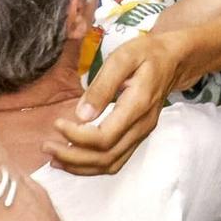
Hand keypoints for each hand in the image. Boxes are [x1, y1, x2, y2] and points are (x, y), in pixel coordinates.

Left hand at [53, 31, 182, 173]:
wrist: (173, 60)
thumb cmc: (147, 54)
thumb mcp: (123, 57)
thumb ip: (103, 85)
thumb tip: (81, 115)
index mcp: (138, 106)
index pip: (104, 137)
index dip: (77, 137)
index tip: (56, 123)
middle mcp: (142, 126)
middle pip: (105, 157)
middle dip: (72, 156)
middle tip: (46, 146)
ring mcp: (141, 134)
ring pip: (110, 164)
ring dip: (80, 166)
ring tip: (54, 158)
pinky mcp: (137, 137)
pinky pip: (115, 161)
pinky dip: (92, 166)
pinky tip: (72, 159)